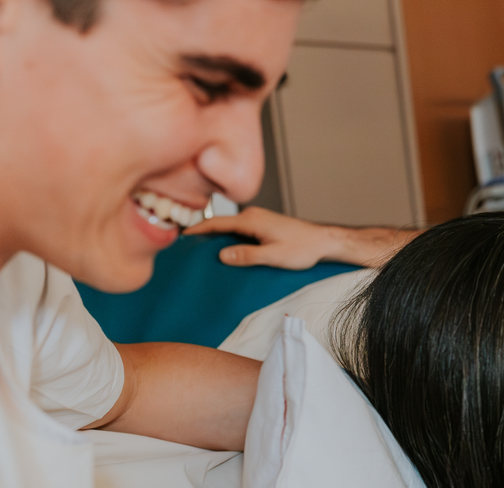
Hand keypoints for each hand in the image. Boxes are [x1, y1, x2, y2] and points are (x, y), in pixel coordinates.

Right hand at [185, 207, 410, 269]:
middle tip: (183, 244)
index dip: (196, 229)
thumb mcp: (274, 256)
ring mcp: (258, 218)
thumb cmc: (303, 249)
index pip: (215, 222)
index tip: (178, 236)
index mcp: (251, 220)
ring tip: (199, 248)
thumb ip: (247, 255)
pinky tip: (224, 248)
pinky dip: (228, 236)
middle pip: (220, 222)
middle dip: (201, 232)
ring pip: (229, 225)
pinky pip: (239, 228)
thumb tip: (222, 255)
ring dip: (215, 234)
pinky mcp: (264, 224)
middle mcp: (253, 215)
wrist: (324, 241)